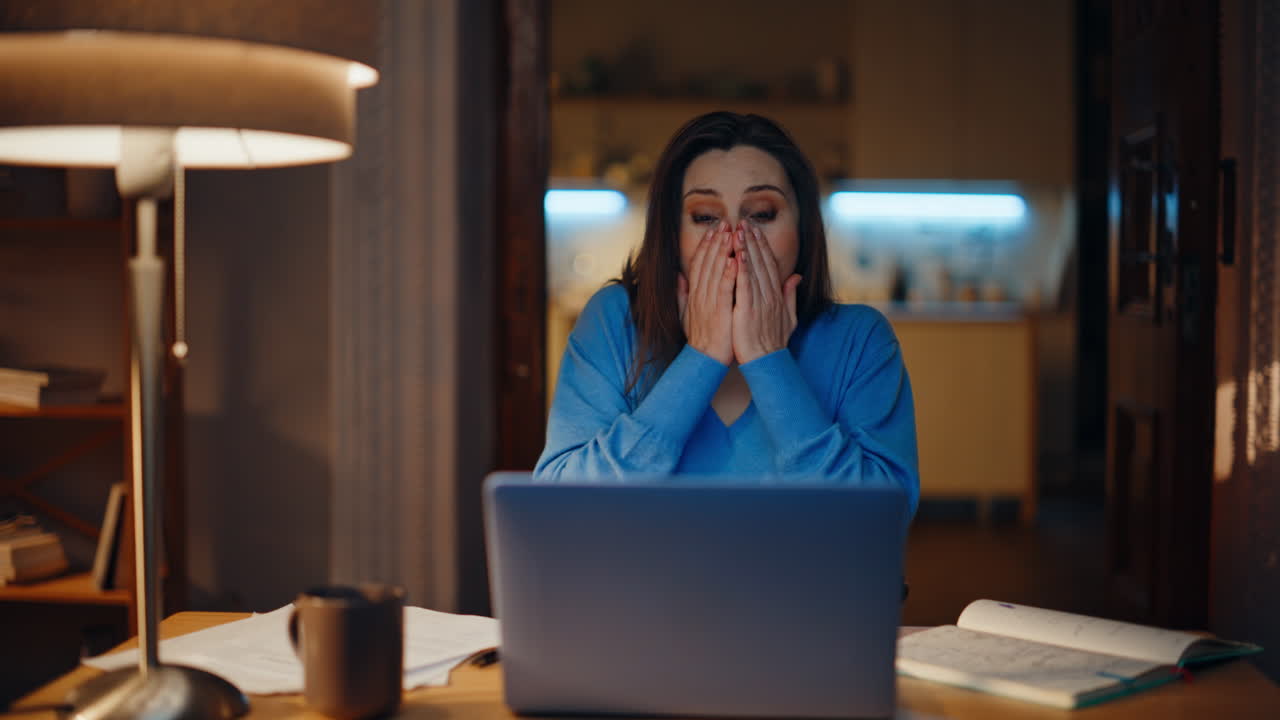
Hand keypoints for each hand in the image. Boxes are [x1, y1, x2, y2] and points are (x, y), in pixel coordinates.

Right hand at [678, 221, 735, 365]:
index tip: (713, 230)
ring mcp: (708, 302)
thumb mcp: (686, 313)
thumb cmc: (700, 337)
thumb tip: (679, 277)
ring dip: (722, 250)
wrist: (704, 359)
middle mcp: (699, 295)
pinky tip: (734, 259)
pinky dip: (728, 273)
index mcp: (694, 294)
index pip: (699, 264)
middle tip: (725, 223)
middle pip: (707, 262)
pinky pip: (724, 289)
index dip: (705, 245)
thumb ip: (682, 294)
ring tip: (730, 233)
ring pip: (715, 271)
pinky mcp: (719, 312)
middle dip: (716, 241)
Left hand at [731, 221, 801, 364]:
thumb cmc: (773, 341)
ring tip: (739, 230)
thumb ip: (790, 295)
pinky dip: (742, 269)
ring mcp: (760, 301)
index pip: (769, 264)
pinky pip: (745, 285)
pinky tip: (738, 254)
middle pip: (761, 262)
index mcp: (776, 295)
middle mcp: (770, 295)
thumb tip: (797, 276)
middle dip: (753, 240)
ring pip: (753, 269)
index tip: (754, 230)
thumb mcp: (788, 316)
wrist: (767, 362)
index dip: (762, 246)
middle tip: (744, 222)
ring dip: (746, 248)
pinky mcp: (748, 310)